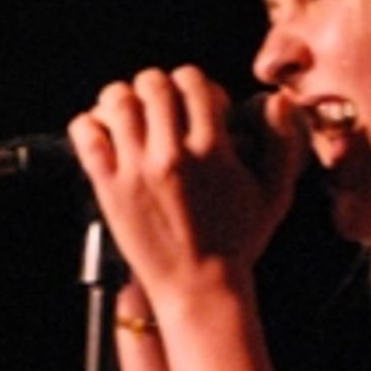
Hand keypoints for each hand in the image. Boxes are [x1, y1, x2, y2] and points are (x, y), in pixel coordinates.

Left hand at [67, 66, 305, 300]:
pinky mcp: (109, 188)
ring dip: (124, 101)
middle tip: (162, 110)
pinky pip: (87, 133)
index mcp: (212, 151)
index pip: (192, 81)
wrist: (199, 289)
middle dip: (159, 88)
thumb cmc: (237, 244)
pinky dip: (91, 124)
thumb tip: (279, 100)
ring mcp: (136, 171)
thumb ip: (282, 144)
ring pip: (117, 101)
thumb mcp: (274, 196)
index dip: (194, 85)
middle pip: (153, 83)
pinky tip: (106, 135)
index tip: (195, 106)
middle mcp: (172, 156)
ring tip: (132, 117)